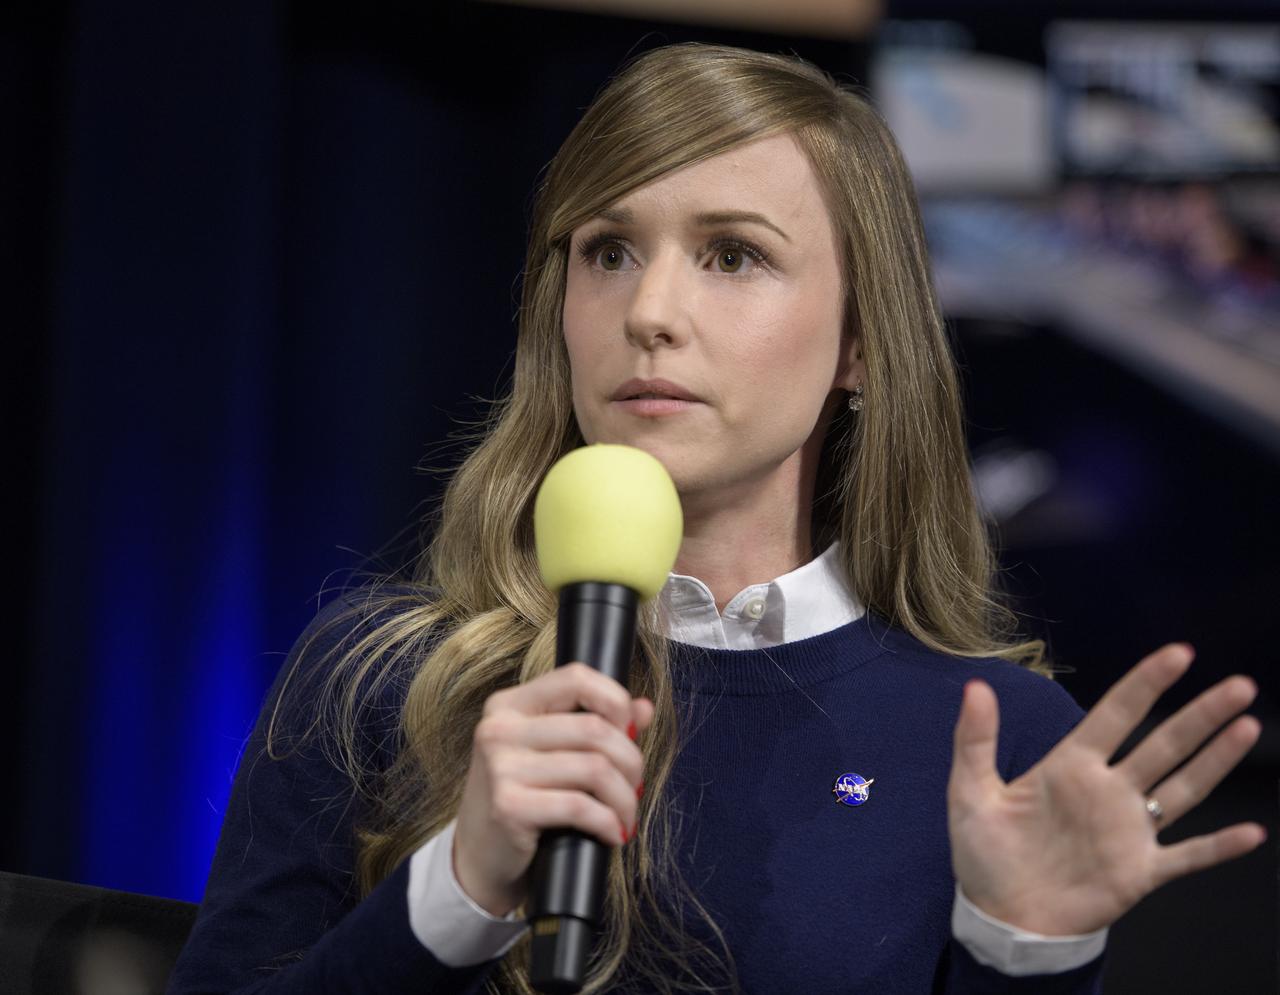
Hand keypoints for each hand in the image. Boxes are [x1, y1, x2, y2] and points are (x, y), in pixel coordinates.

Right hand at [452, 662, 652, 916]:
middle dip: (630, 761)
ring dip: (624, 798)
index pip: (576, 678)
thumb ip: (597, 724)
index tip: (630, 733)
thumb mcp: (553, 754)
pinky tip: (612, 833)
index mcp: (510, 705)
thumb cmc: (523, 799)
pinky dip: (608, 822)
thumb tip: (644, 708)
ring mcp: (500, 767)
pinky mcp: (508, 806)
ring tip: (625, 816)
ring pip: (594, 769)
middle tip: (636, 786)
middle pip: (594, 728)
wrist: (481, 858)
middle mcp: (500, 729)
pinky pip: (580, 806)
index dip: (615, 700)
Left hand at [947, 643, 1264, 935]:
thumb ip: (974, 739)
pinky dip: (1219, 848)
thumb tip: (974, 685)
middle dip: (1201, 714)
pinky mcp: (1139, 872)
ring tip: (1248, 726)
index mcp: (1070, 765)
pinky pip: (1187, 856)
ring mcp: (1129, 830)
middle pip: (1164, 743)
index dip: (1146, 683)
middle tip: (1240, 684)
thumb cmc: (985, 853)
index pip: (1116, 714)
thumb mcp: (970, 792)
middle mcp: (1109, 791)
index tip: (1180, 653)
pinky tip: (1252, 833)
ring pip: (1184, 787)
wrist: (1000, 918)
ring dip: (1216, 759)